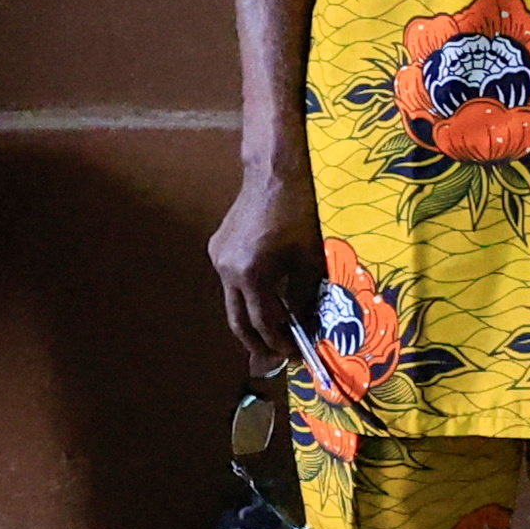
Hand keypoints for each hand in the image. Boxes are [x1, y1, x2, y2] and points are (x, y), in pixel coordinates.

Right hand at [209, 159, 323, 378]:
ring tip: (273, 331)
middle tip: (277, 357)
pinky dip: (248, 295)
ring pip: (234, 302)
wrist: (275, 172)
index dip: (280, 343)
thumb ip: (305, 297)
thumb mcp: (311, 258)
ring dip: (252, 319)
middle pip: (239, 321)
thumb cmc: (300, 211)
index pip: (264, 323)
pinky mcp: (218, 247)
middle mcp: (228, 270)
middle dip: (258, 343)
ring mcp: (219, 258)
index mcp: (252, 274)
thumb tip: (306, 325)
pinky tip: (266, 297)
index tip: (295, 355)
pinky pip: (233, 281)